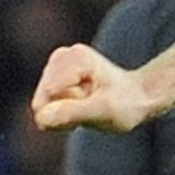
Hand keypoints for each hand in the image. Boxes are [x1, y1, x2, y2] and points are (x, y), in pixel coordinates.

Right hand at [33, 43, 157, 133]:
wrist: (134, 99)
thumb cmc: (125, 104)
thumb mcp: (103, 111)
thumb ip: (72, 113)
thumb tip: (40, 117)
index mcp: (76, 57)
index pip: (51, 93)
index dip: (70, 107)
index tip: (96, 102)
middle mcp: (61, 56)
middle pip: (44, 98)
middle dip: (65, 109)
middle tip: (92, 105)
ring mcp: (54, 66)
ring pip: (42, 104)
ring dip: (65, 111)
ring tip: (88, 105)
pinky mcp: (51, 77)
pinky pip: (44, 106)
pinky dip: (61, 112)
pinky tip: (80, 106)